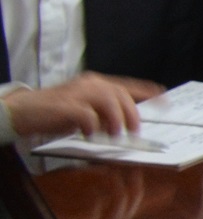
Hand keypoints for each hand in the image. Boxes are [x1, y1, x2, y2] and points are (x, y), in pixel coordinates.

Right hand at [4, 73, 161, 143]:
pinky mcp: (63, 106)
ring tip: (115, 134)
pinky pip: (85, 113)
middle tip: (133, 131)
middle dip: (131, 113)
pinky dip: (92, 125)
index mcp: (96, 83)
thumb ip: (103, 114)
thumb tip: (124, 127)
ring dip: (115, 118)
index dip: (148, 92)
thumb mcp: (84, 110)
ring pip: (107, 99)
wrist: (23, 111)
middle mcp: (89, 83)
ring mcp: (76, 92)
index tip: (165, 101)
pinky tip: (90, 135)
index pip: (127, 85)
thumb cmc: (55, 113)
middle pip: (120, 93)